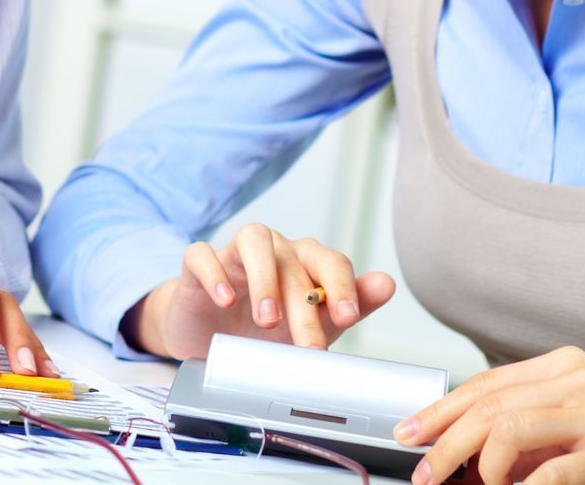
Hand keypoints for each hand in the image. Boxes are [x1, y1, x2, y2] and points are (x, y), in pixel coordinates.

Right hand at [129, 222, 394, 359]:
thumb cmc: (263, 328)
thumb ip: (347, 305)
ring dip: (264, 279)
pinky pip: (202, 254)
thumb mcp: (310, 324)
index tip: (347, 317)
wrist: (208, 338)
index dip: (341, 286)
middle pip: (294, 263)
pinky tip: (225, 300)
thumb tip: (386, 283)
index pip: (330, 260)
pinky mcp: (198, 265)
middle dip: (305, 306)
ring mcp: (234, 254)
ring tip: (268, 320)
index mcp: (304, 262)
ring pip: (254, 240)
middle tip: (309, 345)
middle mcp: (274, 249)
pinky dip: (214, 273)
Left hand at [395, 346, 584, 484]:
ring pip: (508, 429)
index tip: (411, 434)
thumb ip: (530, 425)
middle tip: (424, 472)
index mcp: (564, 365)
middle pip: (488, 404)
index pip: (485, 383)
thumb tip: (467, 451)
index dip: (441, 410)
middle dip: (445, 441)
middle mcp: (577, 379)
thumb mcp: (579, 419)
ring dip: (477, 465)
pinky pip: (553, 471)